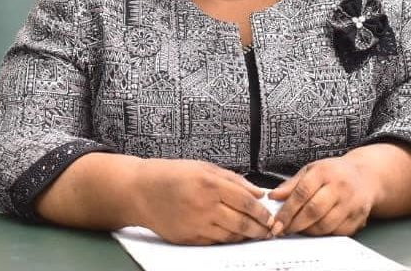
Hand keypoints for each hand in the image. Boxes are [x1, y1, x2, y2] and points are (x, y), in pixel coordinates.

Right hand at [139, 159, 273, 244]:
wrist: (140, 191)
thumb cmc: (172, 175)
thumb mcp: (204, 167)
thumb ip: (234, 179)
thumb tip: (258, 192)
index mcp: (210, 183)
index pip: (246, 201)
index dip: (262, 211)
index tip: (270, 215)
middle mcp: (204, 206)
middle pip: (242, 222)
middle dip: (260, 228)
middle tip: (270, 230)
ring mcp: (196, 224)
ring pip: (231, 236)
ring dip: (247, 236)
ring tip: (257, 234)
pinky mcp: (189, 238)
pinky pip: (215, 242)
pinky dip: (229, 240)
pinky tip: (236, 236)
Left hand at [268, 156, 375, 236]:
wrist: (365, 176)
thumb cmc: (334, 172)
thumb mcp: (311, 170)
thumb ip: (291, 184)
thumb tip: (273, 196)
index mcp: (324, 172)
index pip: (302, 193)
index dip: (287, 210)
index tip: (277, 222)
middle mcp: (339, 186)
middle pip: (314, 211)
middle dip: (295, 224)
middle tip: (285, 230)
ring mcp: (351, 202)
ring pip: (325, 224)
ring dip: (308, 231)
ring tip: (299, 229)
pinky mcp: (358, 216)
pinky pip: (338, 232)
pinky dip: (324, 234)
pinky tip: (316, 229)